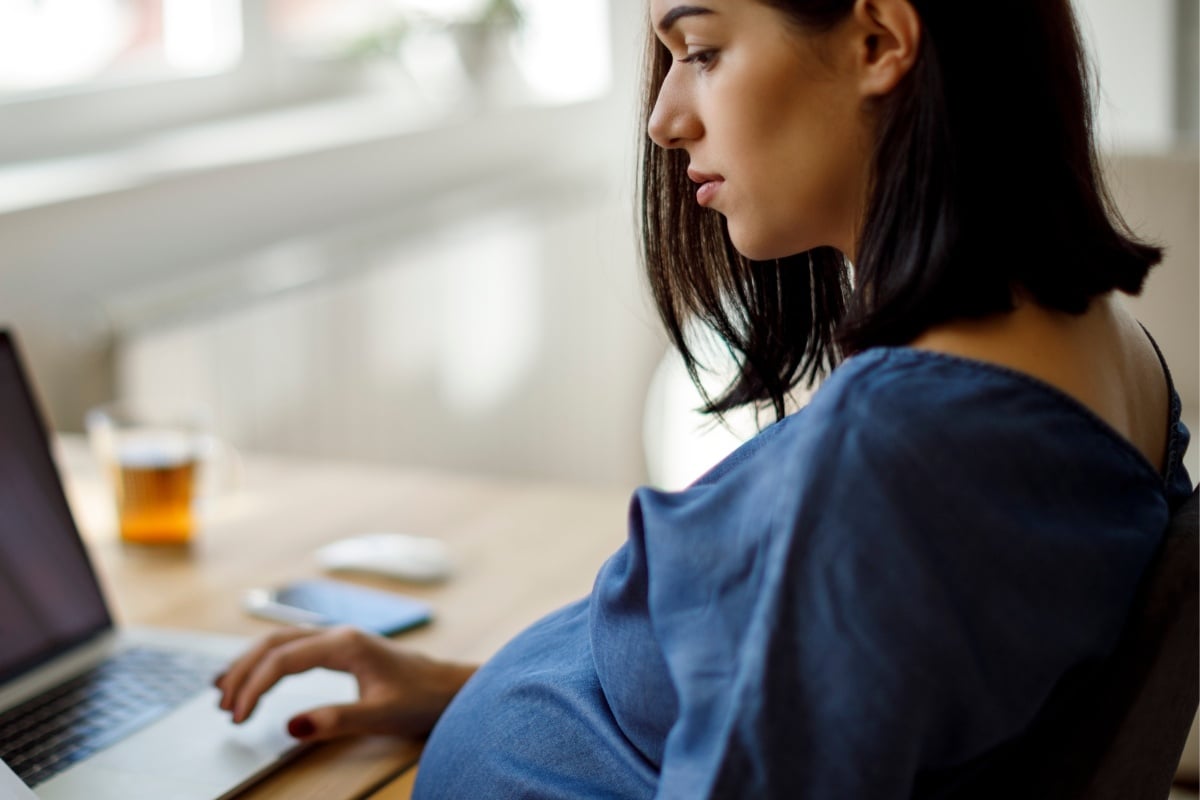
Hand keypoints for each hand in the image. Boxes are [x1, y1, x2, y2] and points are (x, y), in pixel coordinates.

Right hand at [214, 626, 476, 741]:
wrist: (451, 689)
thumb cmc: (423, 699)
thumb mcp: (381, 715)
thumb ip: (337, 720)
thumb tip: (291, 726)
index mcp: (345, 644)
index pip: (283, 659)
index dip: (254, 687)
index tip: (238, 716)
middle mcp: (338, 634)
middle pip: (274, 643)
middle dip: (243, 672)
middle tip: (222, 706)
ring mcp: (340, 639)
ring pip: (281, 642)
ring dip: (250, 664)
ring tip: (223, 691)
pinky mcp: (342, 650)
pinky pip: (294, 648)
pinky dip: (267, 661)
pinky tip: (255, 676)